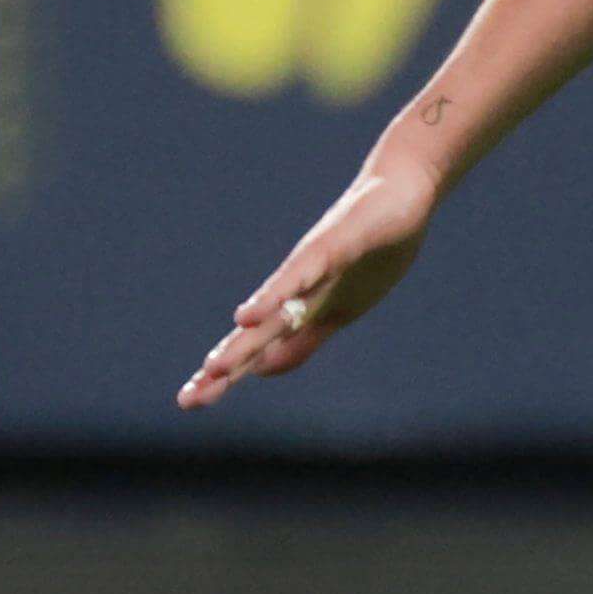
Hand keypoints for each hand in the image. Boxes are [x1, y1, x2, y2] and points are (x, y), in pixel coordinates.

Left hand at [180, 166, 437, 408]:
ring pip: (274, 311)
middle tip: (189, 400)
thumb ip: (302, 340)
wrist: (403, 192)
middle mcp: (297, 290)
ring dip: (245, 341)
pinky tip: (251, 315)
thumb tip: (262, 372)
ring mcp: (313, 266)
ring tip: (215, 368)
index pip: (256, 346)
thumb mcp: (340, 310)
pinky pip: (302, 274)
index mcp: (302, 308)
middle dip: (225, 367)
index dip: (225, 373)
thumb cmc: (375, 249)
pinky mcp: (334, 244)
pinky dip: (276, 296)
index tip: (189, 401)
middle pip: (256, 336)